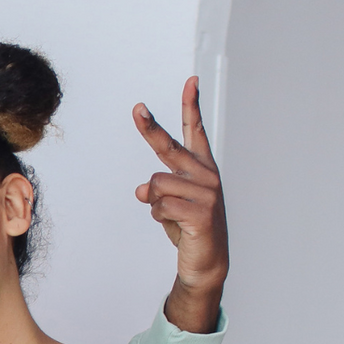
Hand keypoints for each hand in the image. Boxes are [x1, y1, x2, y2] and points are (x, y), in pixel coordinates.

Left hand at [133, 76, 227, 333]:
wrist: (205, 262)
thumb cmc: (188, 228)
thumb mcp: (167, 205)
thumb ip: (157, 189)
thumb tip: (142, 189)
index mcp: (202, 168)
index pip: (196, 132)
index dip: (191, 106)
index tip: (190, 81)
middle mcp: (207, 176)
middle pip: (170, 148)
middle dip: (150, 129)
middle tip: (136, 108)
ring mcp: (208, 193)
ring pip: (156, 185)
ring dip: (155, 204)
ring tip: (173, 217)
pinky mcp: (202, 212)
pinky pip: (160, 206)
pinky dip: (159, 217)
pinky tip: (177, 226)